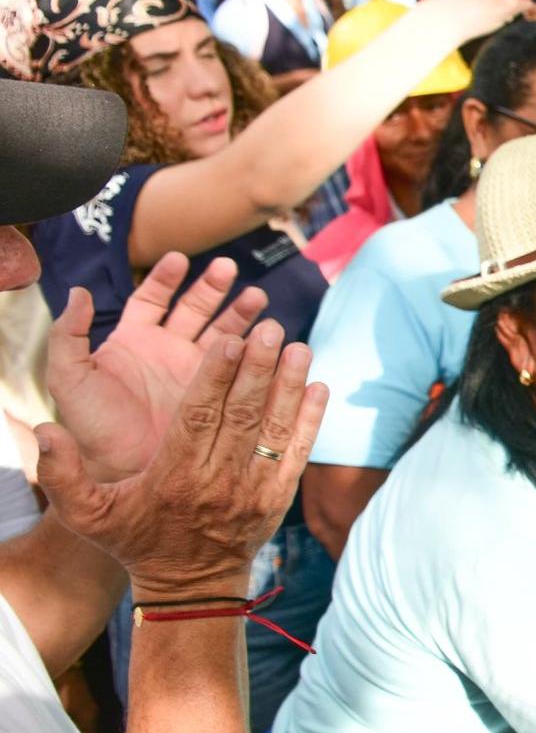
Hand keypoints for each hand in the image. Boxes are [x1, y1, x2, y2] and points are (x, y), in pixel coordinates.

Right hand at [36, 322, 326, 600]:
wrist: (190, 588)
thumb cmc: (136, 541)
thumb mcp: (88, 515)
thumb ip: (61, 473)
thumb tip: (44, 429)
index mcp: (174, 477)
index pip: (199, 417)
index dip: (217, 377)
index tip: (231, 340)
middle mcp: (219, 481)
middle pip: (243, 416)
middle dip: (259, 370)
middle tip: (272, 330)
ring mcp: (254, 490)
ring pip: (275, 430)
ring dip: (290, 387)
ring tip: (300, 347)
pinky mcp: (279, 498)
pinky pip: (299, 453)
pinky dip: (311, 420)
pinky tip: (320, 387)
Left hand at [46, 254, 267, 482]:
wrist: (124, 473)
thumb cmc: (93, 428)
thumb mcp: (70, 379)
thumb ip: (68, 335)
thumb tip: (80, 292)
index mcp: (134, 342)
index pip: (152, 299)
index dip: (165, 278)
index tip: (180, 259)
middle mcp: (167, 352)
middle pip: (194, 309)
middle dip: (212, 287)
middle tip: (228, 269)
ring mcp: (196, 373)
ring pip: (223, 332)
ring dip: (240, 313)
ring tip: (259, 300)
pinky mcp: (219, 394)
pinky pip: (241, 367)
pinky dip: (256, 352)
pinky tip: (270, 339)